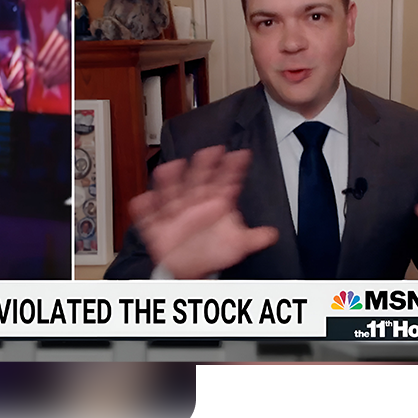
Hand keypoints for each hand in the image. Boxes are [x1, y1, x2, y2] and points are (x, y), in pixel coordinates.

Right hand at [132, 146, 278, 278]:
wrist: (187, 266)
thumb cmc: (211, 251)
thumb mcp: (237, 244)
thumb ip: (254, 237)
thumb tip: (272, 234)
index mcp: (214, 203)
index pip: (225, 181)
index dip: (233, 168)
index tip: (240, 155)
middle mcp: (195, 202)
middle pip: (199, 179)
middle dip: (205, 165)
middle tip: (213, 150)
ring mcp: (175, 211)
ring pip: (172, 192)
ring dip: (170, 180)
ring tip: (172, 167)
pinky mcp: (158, 223)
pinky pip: (148, 214)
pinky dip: (144, 207)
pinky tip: (144, 199)